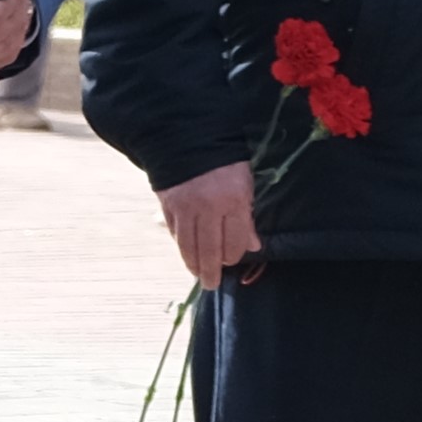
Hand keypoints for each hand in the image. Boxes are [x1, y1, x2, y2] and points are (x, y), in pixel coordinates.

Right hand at [155, 163, 260, 290]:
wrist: (187, 137)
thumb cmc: (224, 160)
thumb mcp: (244, 183)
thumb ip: (246, 216)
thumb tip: (253, 246)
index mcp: (233, 200)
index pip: (235, 242)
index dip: (234, 255)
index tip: (232, 261)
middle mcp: (208, 207)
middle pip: (210, 249)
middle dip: (211, 270)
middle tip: (211, 284)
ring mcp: (185, 207)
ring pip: (189, 245)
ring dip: (193, 264)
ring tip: (197, 275)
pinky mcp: (168, 205)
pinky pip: (176, 233)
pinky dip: (181, 245)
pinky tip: (185, 252)